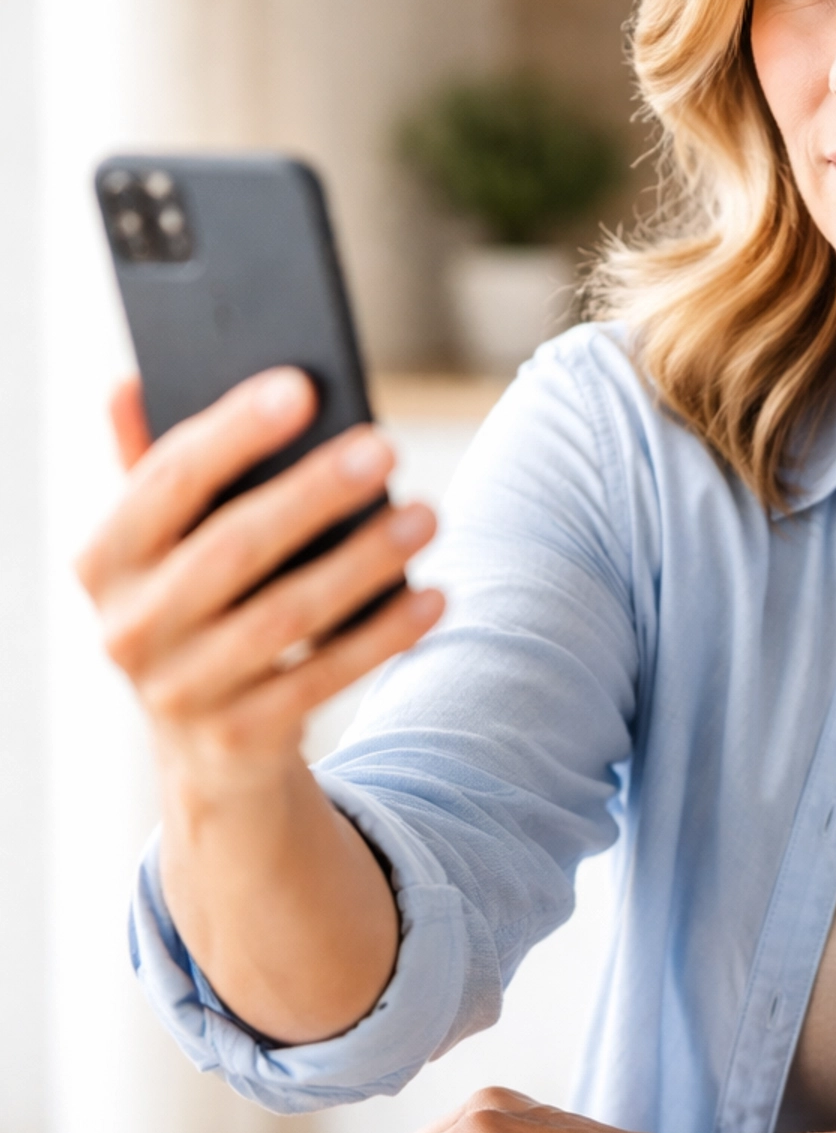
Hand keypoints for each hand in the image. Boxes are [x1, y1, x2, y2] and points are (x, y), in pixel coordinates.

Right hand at [78, 369, 443, 792]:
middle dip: (313, 492)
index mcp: (104, 560)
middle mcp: (129, 627)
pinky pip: (323, 678)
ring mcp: (181, 690)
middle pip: (233, 545)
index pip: (168, 480)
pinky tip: (432, 596)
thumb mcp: (162, 549)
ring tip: (426, 515)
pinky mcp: (240, 737)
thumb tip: (129, 381)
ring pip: (286, 615)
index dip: (234, 431)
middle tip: (384, 446)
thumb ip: (152, 468)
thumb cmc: (196, 611)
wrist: (208, 751)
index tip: (302, 386)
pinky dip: (382, 635)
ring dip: (363, 561)